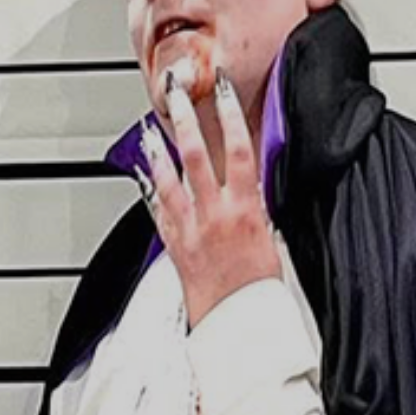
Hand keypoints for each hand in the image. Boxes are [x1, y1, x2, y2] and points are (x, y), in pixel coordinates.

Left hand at [143, 67, 282, 328]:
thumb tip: (254, 184)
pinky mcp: (174, 244)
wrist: (237, 324)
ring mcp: (190, 228)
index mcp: (246, 209)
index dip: (230, 116)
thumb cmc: (259, 290)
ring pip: (168, 179)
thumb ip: (258, 207)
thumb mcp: (271, 239)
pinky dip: (151, 190)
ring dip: (158, 150)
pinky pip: (159, 210)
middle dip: (186, 119)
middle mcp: (214, 214)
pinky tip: (144, 176)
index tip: (222, 90)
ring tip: (149, 128)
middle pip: (197, 155)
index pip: (239, 150)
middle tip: (175, 92)